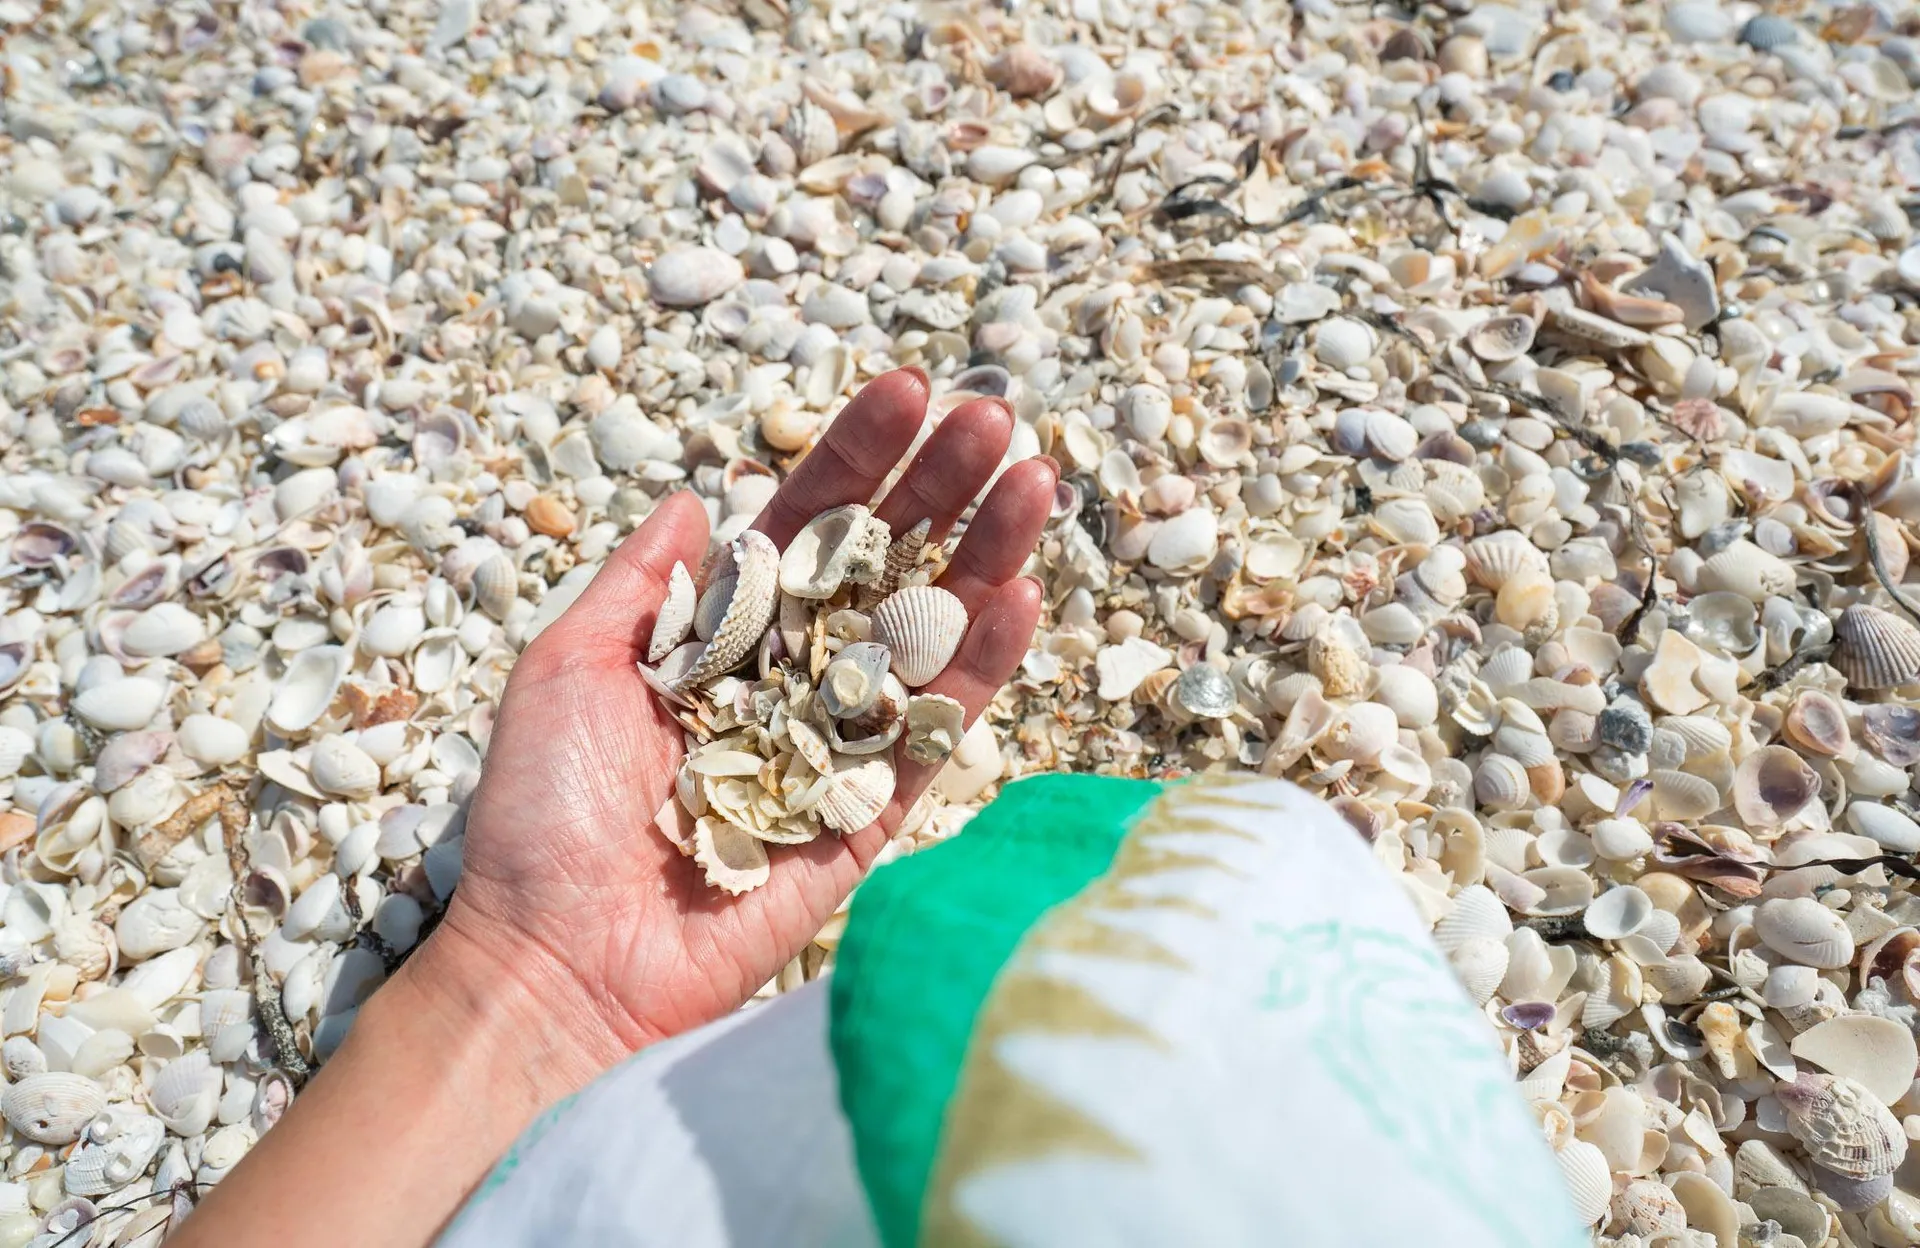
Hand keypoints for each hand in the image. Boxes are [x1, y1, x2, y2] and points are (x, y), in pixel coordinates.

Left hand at [432, 368, 1053, 1063]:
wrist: (559, 960)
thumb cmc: (543, 814)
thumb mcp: (566, 667)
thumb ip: (639, 584)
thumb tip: (696, 500)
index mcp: (716, 633)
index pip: (804, 524)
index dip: (858, 455)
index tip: (910, 389)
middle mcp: (786, 675)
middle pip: (883, 563)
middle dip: (941, 489)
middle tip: (997, 419)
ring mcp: (835, 740)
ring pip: (926, 633)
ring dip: (984, 557)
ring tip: (1035, 483)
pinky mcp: (869, 813)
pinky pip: (932, 731)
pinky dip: (978, 668)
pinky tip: (1018, 596)